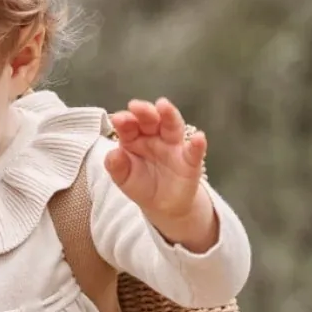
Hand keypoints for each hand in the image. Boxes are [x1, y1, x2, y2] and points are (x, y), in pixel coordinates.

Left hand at [104, 97, 207, 217]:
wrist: (163, 205)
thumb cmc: (142, 185)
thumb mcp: (124, 179)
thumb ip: (116, 166)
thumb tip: (112, 153)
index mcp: (135, 139)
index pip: (129, 126)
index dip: (125, 121)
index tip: (119, 119)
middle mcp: (155, 137)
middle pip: (151, 120)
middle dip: (144, 112)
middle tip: (137, 106)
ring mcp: (173, 146)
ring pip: (173, 126)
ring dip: (169, 115)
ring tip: (164, 106)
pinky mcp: (190, 160)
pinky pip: (194, 151)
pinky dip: (197, 145)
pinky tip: (198, 138)